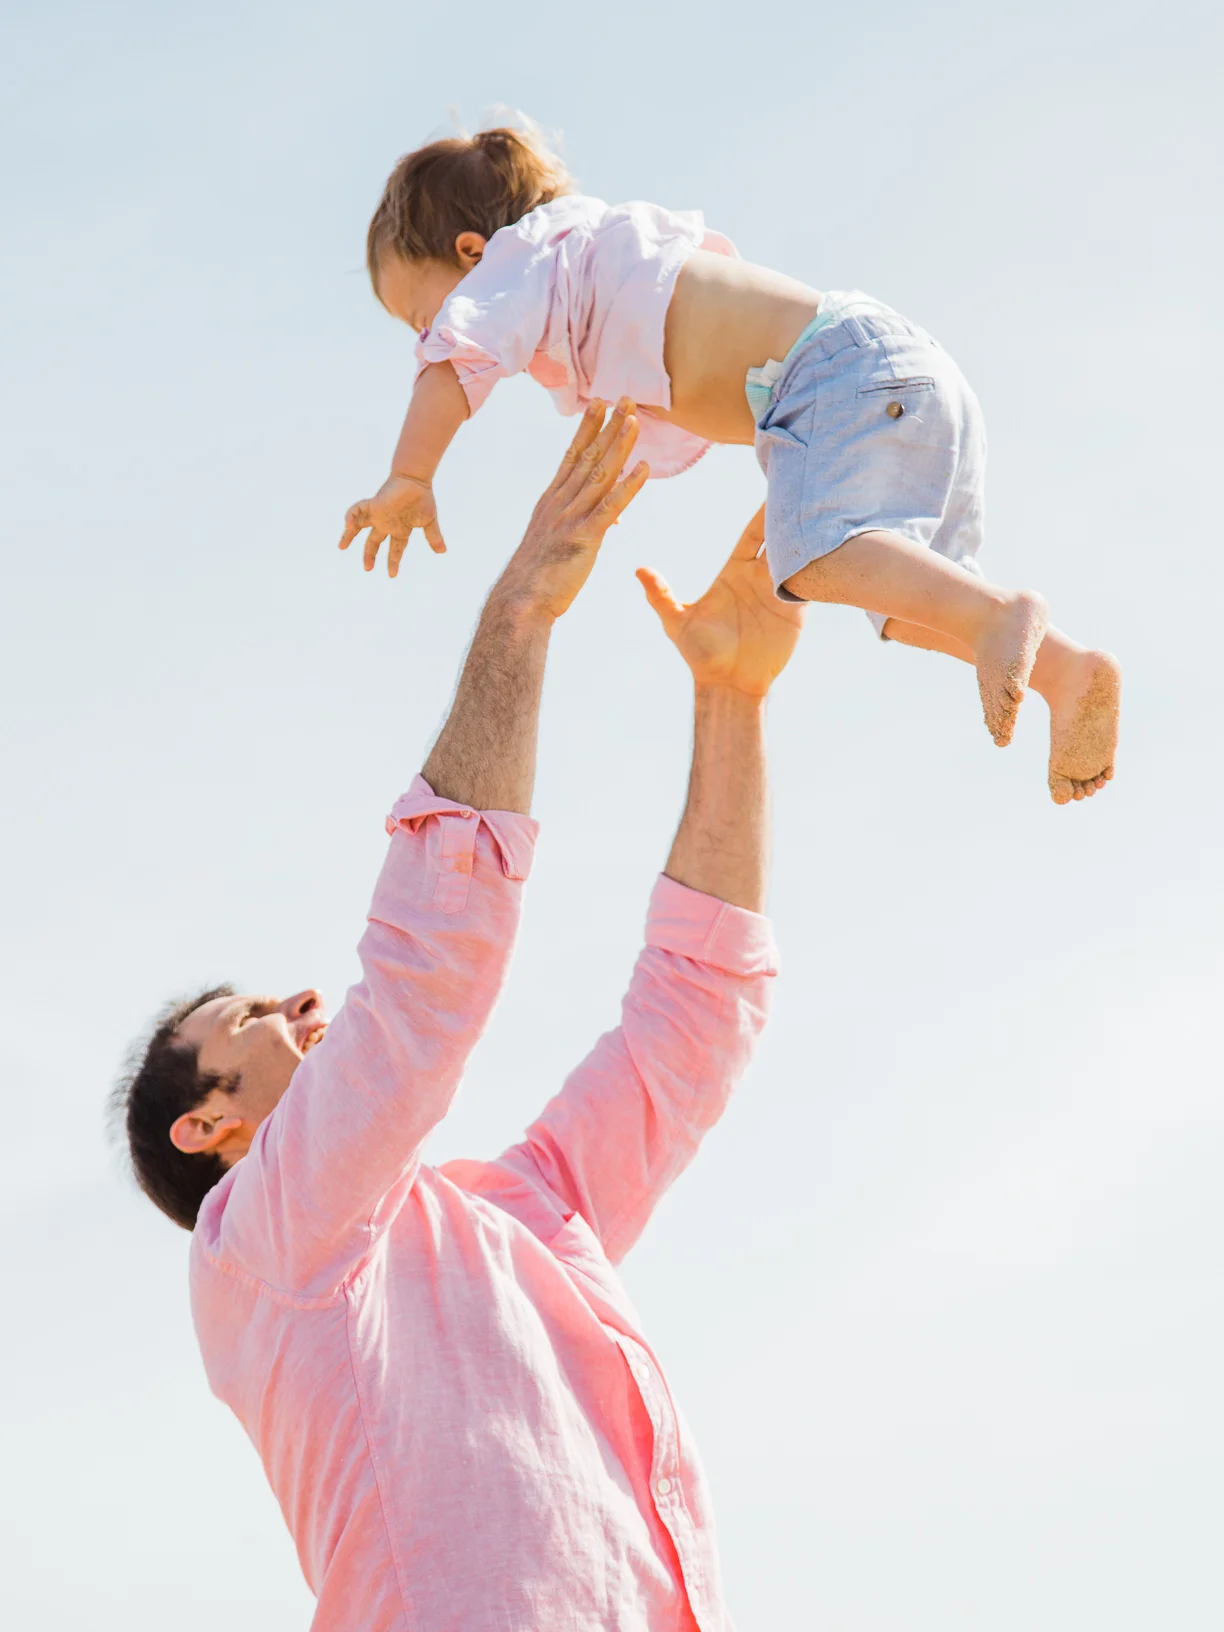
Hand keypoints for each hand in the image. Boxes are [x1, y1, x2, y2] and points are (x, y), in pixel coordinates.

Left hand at [338, 474, 444, 576]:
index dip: (393, 561)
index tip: (392, 574)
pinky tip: (348, 526)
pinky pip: (356, 510)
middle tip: (367, 568)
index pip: (395, 548)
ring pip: (359, 526)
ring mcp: (378, 514)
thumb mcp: (429, 521)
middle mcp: (386, 523)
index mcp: (400, 529)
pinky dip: (350, 517)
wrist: (415, 479)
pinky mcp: (372, 504)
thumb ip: (433, 537)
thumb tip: (442, 551)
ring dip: (349, 536)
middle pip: (374, 541)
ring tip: (341, 546)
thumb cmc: (422, 498)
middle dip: (370, 555)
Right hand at [492, 399, 648, 621]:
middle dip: (607, 426)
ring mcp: (571, 518)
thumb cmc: (537, 578)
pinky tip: (644, 469)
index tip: (599, 403)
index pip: (571, 455)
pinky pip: (610, 508)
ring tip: (635, 420)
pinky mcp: (584, 538)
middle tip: (624, 398)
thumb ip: (583, 526)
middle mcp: (561, 503)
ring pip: (599, 475)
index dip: (587, 428)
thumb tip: (610, 522)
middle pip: (588, 456)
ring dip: (619, 446)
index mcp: (551, 501)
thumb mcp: (558, 544)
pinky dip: (629, 487)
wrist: (521, 602)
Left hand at [637, 505, 803, 696]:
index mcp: (733, 573)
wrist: (729, 684)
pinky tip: (831, 552)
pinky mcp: (795, 612)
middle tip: (804, 491)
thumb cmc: (700, 655)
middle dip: (790, 519)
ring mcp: (778, 594)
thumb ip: (661, 595)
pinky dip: (818, 570)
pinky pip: (809, 585)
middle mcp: (758, 579)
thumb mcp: (677, 623)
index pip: (752, 537)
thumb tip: (639, 570)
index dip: (762, 516)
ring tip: (822, 516)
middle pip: (778, 541)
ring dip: (809, 540)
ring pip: (797, 559)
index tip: (772, 493)